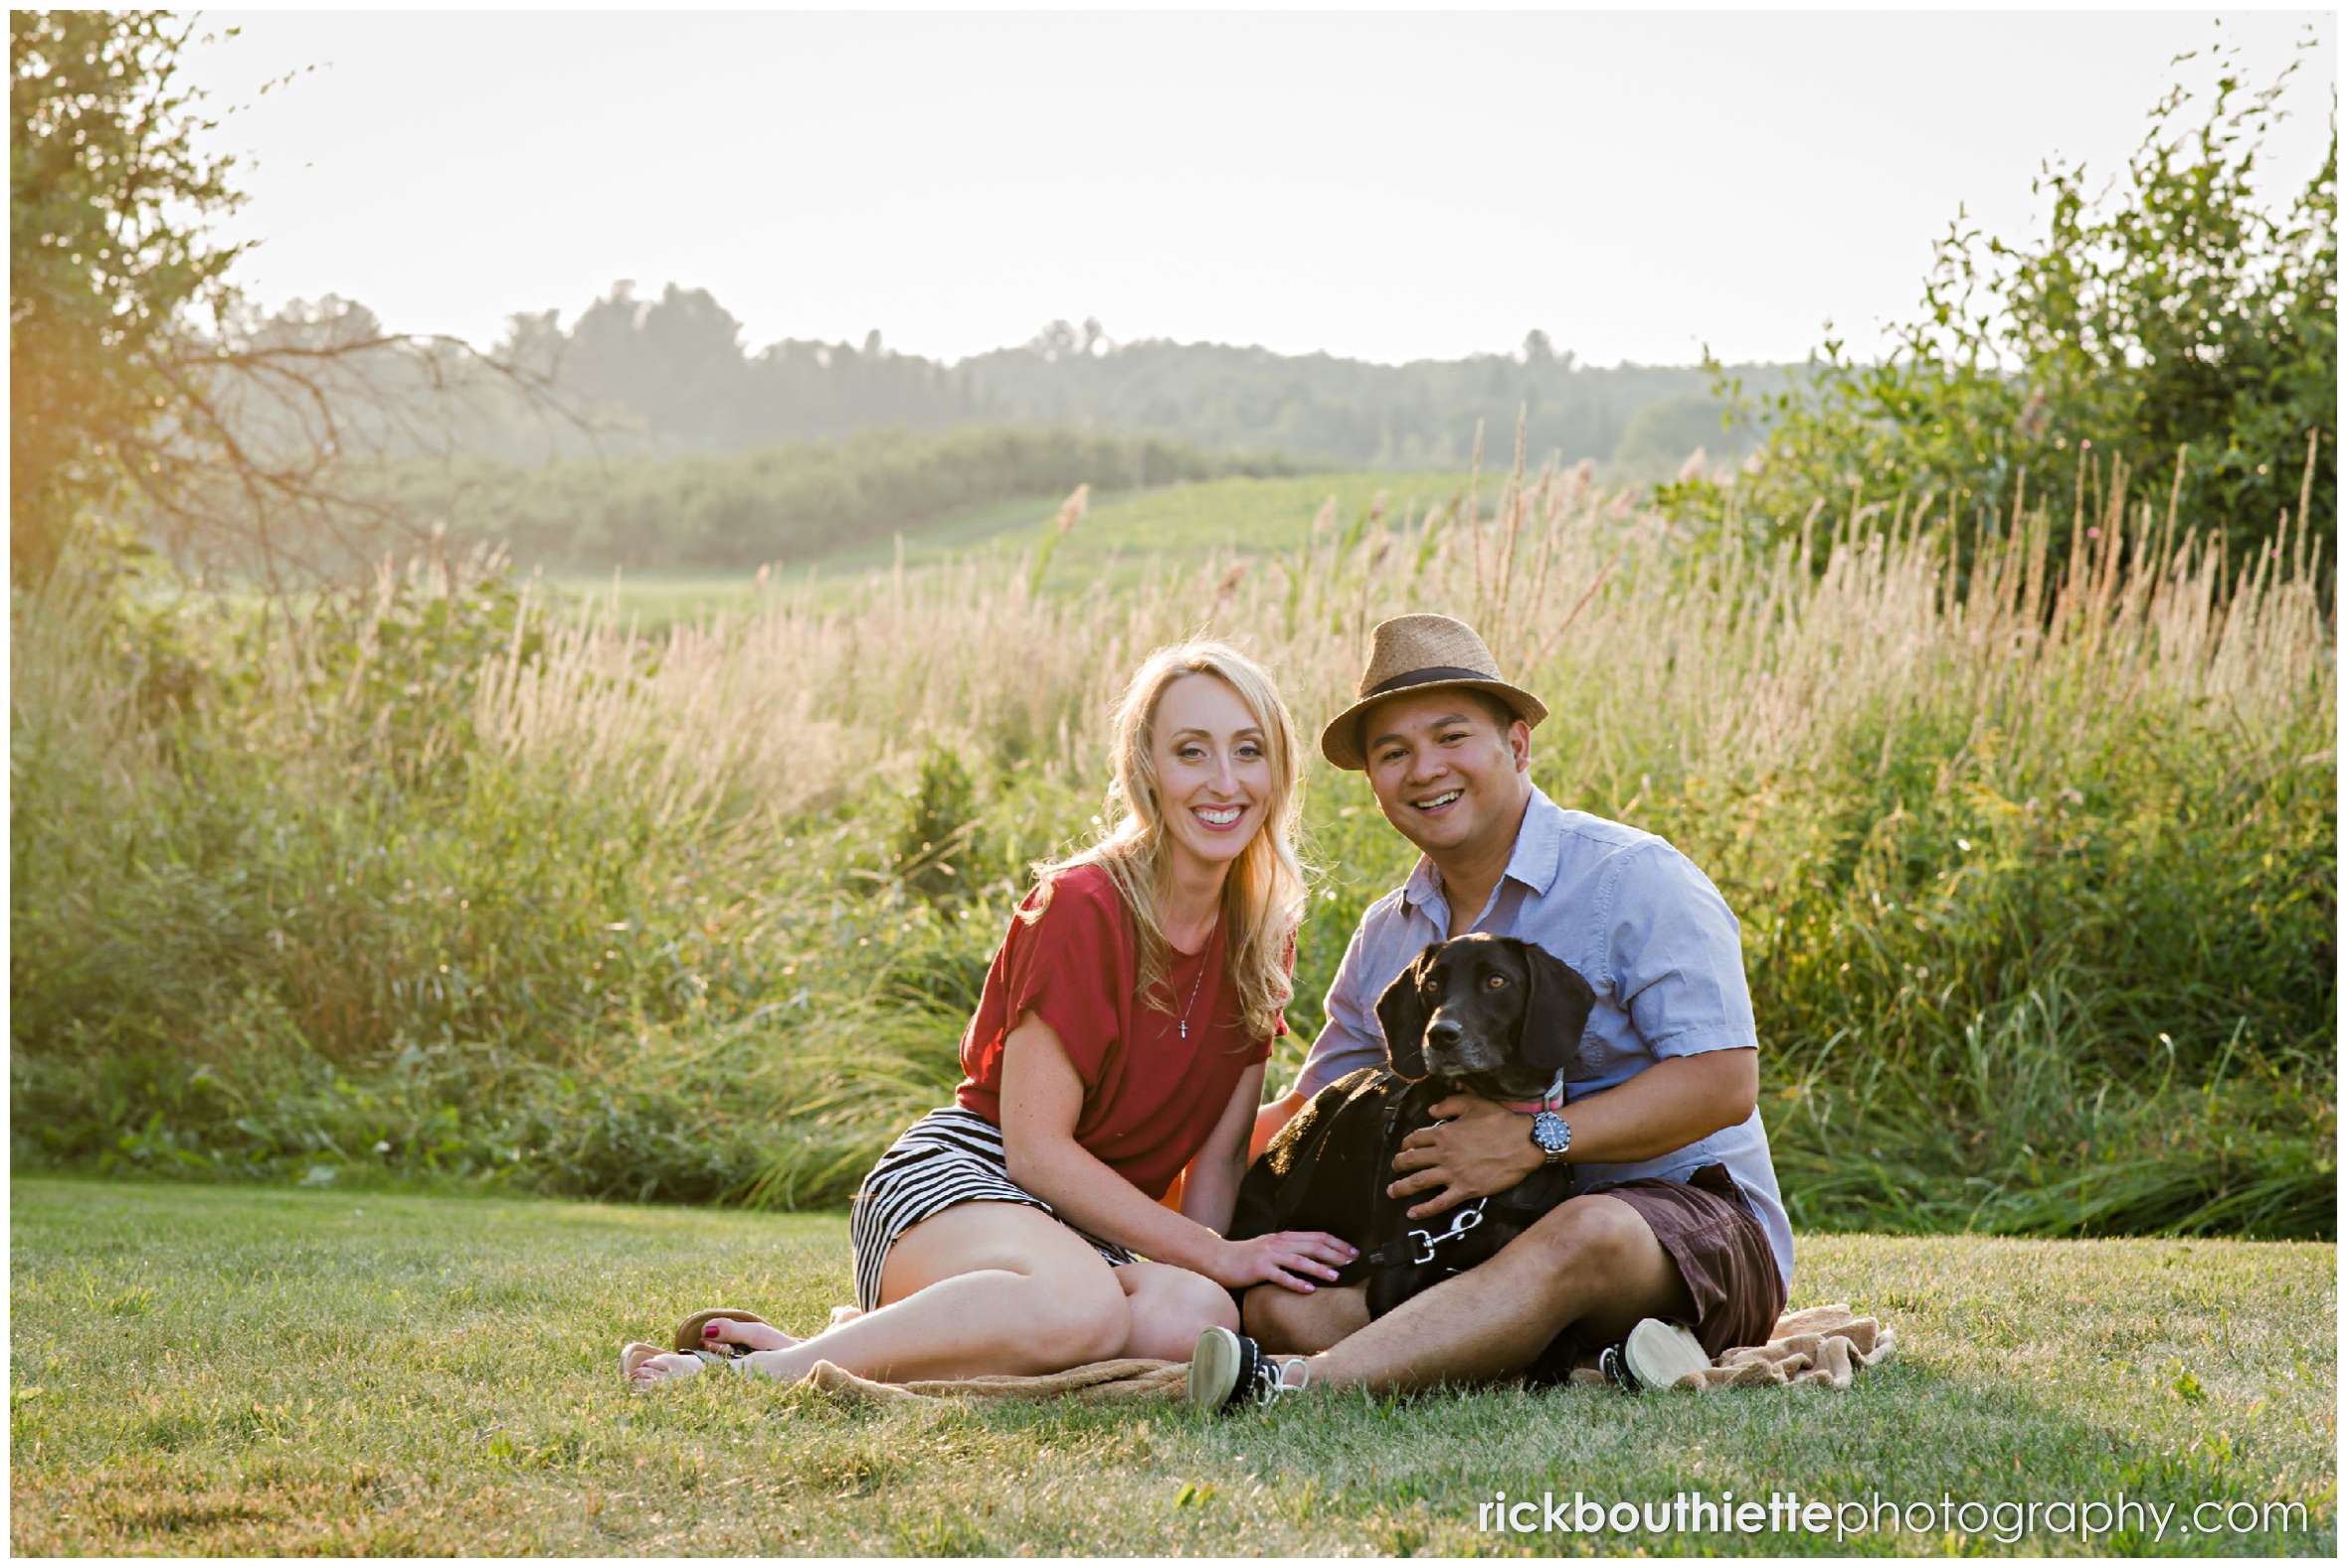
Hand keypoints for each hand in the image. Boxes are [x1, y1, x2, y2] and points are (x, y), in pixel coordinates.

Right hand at [1213, 1231, 1358, 1292]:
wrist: (1219, 1258)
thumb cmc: (1246, 1256)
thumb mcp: (1271, 1246)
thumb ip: (1290, 1248)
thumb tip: (1313, 1255)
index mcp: (1285, 1237)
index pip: (1317, 1236)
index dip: (1337, 1243)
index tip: (1353, 1252)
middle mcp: (1279, 1243)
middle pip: (1313, 1245)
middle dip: (1336, 1254)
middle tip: (1352, 1263)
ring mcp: (1269, 1255)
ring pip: (1300, 1260)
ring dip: (1320, 1268)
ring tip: (1336, 1276)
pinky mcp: (1259, 1269)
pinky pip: (1281, 1276)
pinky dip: (1297, 1282)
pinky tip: (1309, 1289)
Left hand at [1387, 1094, 1543, 1218]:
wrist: (1523, 1142)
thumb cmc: (1500, 1121)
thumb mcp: (1473, 1104)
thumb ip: (1449, 1104)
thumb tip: (1430, 1111)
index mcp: (1444, 1133)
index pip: (1416, 1138)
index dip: (1406, 1143)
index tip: (1404, 1147)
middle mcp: (1443, 1153)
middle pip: (1412, 1160)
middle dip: (1399, 1164)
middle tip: (1394, 1168)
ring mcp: (1452, 1173)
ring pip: (1419, 1182)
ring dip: (1401, 1187)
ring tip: (1391, 1192)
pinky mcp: (1465, 1189)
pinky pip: (1440, 1202)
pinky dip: (1424, 1209)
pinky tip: (1412, 1213)